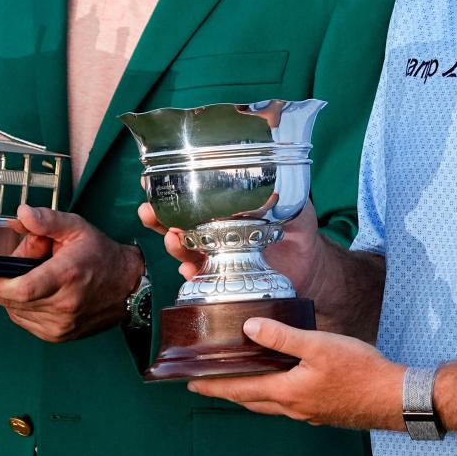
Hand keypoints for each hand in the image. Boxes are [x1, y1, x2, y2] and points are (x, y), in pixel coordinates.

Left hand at [0, 204, 141, 343]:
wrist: (128, 287)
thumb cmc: (100, 254)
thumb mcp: (77, 228)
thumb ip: (47, 220)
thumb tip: (20, 214)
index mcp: (66, 276)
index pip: (18, 288)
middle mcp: (62, 305)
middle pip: (9, 299)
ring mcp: (60, 326)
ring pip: (13, 311)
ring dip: (7, 294)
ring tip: (21, 274)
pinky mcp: (58, 336)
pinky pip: (24, 320)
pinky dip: (19, 305)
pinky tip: (28, 291)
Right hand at [138, 197, 327, 297]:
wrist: (307, 267)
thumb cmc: (297, 230)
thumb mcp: (293, 205)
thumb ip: (285, 192)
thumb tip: (278, 177)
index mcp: (223, 209)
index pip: (191, 197)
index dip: (168, 190)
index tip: (150, 181)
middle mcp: (212, 231)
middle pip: (175, 223)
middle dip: (158, 217)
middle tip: (148, 210)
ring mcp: (214, 255)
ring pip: (183, 249)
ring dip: (173, 244)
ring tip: (173, 238)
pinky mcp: (222, 278)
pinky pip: (200, 277)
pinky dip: (191, 272)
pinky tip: (188, 268)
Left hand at [187, 317, 405, 430]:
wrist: (393, 397)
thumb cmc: (359, 371)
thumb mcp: (319, 345)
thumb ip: (283, 337)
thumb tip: (250, 326)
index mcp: (287, 392)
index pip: (241, 389)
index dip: (214, 386)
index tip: (191, 384)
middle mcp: (293, 407)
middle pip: (250, 400)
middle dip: (226, 391)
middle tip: (205, 384)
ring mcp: (308, 411)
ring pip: (269, 404)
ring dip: (249, 395)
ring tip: (237, 383)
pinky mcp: (322, 410)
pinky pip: (286, 404)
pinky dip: (272, 395)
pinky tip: (280, 383)